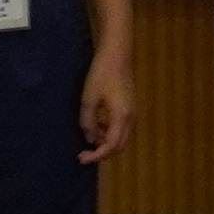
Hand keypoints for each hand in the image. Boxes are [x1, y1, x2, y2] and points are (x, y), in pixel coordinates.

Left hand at [75, 42, 134, 165]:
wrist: (117, 55)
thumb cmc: (101, 75)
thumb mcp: (89, 99)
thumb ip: (88, 122)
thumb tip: (90, 138)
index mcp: (121, 117)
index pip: (110, 146)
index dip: (96, 156)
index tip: (81, 158)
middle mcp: (130, 118)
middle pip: (119, 146)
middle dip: (102, 153)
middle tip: (84, 153)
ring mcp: (132, 112)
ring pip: (121, 137)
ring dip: (105, 142)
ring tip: (88, 136)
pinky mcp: (130, 107)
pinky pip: (121, 127)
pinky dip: (109, 132)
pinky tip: (97, 125)